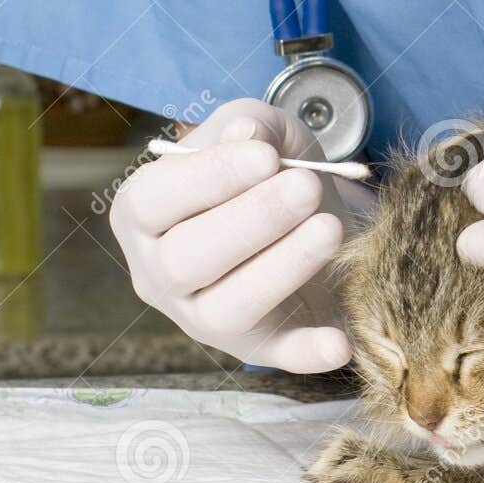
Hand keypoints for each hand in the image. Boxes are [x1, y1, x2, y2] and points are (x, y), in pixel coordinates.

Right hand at [110, 98, 373, 371]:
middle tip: (307, 188)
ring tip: (330, 228)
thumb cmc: (268, 170)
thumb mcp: (260, 133)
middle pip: (185, 260)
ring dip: (281, 269)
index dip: (209, 178)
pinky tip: (339, 343)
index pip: (154, 201)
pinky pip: (277, 356)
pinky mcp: (257, 345)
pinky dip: (307, 353)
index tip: (268, 157)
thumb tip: (248, 133)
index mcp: (144, 214)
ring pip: (225, 310)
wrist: (306, 211)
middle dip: (252, 222)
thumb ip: (251, 126)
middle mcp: (160, 273)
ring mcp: (202, 317)